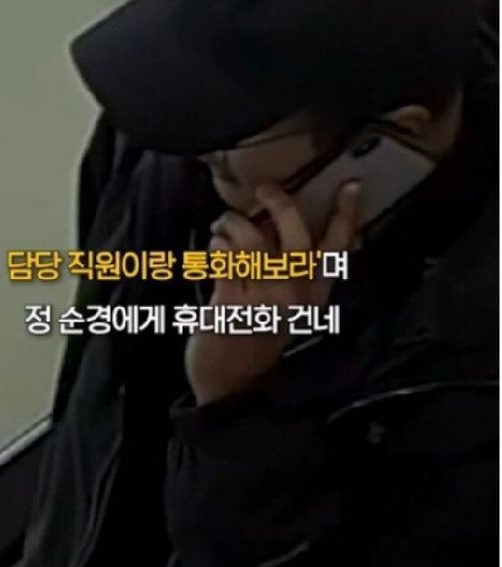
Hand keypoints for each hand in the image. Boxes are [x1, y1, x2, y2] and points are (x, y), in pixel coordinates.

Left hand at [186, 180, 361, 404]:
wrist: (231, 380)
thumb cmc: (257, 338)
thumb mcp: (291, 308)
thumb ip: (296, 273)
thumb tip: (282, 222)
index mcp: (314, 295)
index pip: (338, 249)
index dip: (347, 214)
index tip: (351, 185)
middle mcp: (294, 295)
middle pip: (296, 234)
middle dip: (280, 203)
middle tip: (264, 191)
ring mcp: (263, 298)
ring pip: (252, 238)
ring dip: (233, 223)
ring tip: (224, 225)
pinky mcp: (232, 301)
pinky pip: (224, 255)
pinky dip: (215, 245)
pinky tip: (213, 249)